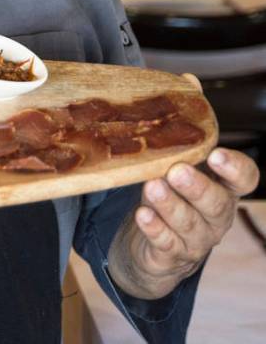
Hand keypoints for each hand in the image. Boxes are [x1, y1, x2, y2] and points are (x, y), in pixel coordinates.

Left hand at [108, 147, 259, 298]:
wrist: (156, 249)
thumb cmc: (171, 199)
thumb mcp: (177, 176)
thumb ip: (176, 156)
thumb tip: (157, 132)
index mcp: (224, 190)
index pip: (244, 179)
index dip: (235, 168)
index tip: (216, 155)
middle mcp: (217, 217)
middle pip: (216, 203)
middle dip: (197, 187)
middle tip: (178, 172)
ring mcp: (197, 240)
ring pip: (188, 223)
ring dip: (169, 204)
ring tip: (152, 187)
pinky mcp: (173, 255)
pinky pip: (166, 242)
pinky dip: (154, 228)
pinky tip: (143, 214)